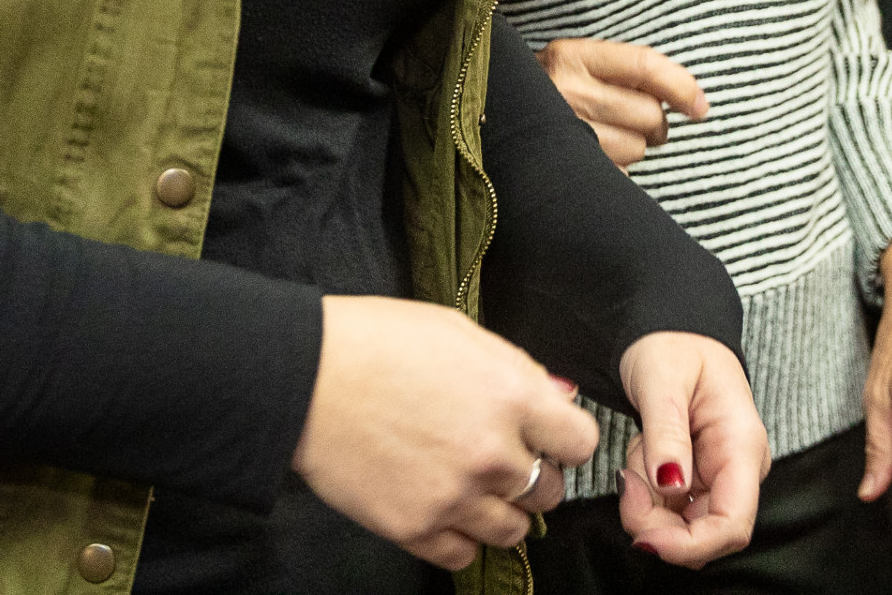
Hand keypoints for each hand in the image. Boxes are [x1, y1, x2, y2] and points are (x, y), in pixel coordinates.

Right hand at [292, 295, 595, 569]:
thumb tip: (559, 401)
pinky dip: (461, 538)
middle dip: (535, 475)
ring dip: (503, 511)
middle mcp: (491, 453)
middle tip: (507, 458)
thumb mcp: (466, 335)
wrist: (310, 377)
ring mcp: (453, 497)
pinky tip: (447, 508)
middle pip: (548, 491)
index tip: (552, 438)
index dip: (567, 440)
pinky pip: (463, 556)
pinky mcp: (413, 529)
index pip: (580, 442)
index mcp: (512, 396)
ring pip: (512, 531)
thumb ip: (520, 373)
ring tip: (478, 486)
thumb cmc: (385, 342)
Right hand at [540, 37, 709, 169]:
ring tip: (609, 138)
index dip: (682, 86)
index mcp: (572, 56)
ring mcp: (559, 131)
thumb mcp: (578, 64)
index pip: (645, 65)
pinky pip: (615, 174)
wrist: (482, 116)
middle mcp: (564, 90)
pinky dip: (616, 169)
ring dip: (635, 148)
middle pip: (647, 113)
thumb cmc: (549, 91)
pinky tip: (595, 158)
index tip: (702, 106)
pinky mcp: (558, 167)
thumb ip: (624, 72)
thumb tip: (689, 98)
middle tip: (645, 123)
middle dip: (657, 123)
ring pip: (635, 148)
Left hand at [614, 331, 767, 567]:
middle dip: (656, 522)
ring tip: (640, 446)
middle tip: (627, 478)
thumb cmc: (673, 345)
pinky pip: (670, 512)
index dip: (690, 546)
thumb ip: (667, 432)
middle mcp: (739, 467)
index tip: (645, 538)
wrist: (671, 333)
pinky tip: (644, 453)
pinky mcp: (700, 482)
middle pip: (703, 534)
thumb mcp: (662, 379)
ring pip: (681, 529)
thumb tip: (670, 485)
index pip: (732, 524)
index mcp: (742, 443)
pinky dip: (646, 494)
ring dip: (648, 503)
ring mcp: (720, 477)